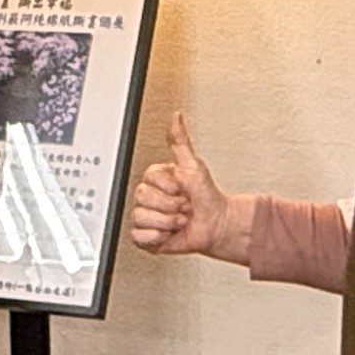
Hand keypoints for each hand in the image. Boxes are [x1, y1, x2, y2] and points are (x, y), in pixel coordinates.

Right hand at [127, 113, 254, 262]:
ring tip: (179, 220)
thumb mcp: (194, 164)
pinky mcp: (146, 237)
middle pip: (142, 199)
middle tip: (183, 206)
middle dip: (170, 205)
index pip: (148, 180)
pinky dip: (157, 237)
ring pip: (141, 217)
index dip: (169, 187)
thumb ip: (180, 141)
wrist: (217, 225)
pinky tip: (169, 233)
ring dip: (166, 222)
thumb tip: (176, 117)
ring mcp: (147, 217)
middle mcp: (149, 198)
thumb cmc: (207, 196)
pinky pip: (138, 236)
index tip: (182, 188)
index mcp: (156, 180)